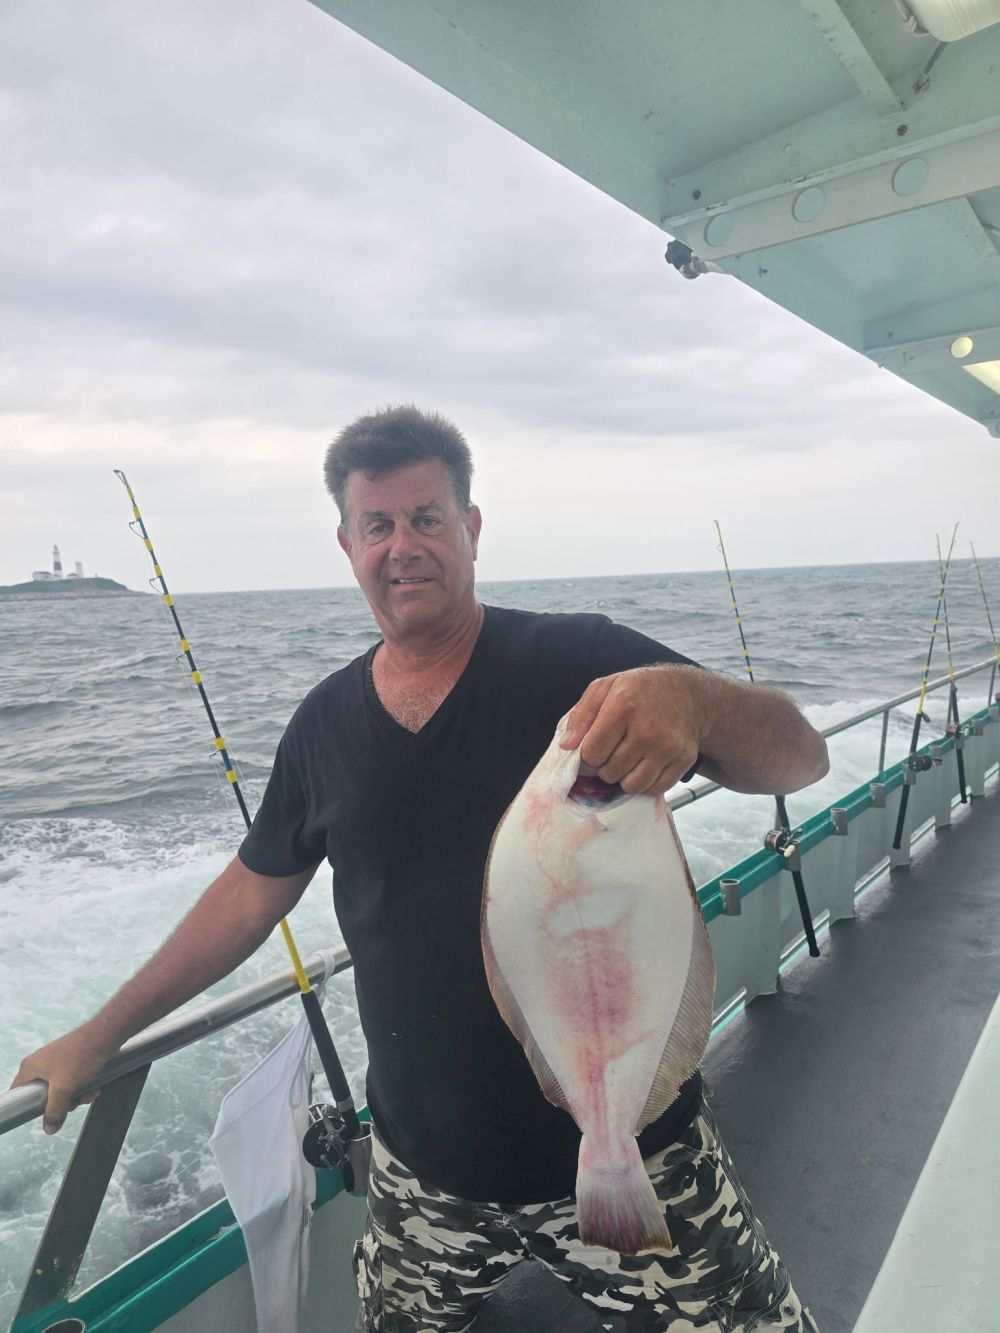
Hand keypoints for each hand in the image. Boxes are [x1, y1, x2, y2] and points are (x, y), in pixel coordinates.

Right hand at [10, 1025, 118, 1133]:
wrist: (106, 1036)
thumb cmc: (81, 1058)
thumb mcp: (64, 1089)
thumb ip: (54, 1111)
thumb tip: (49, 1129)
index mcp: (30, 1067)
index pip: (19, 1093)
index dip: (30, 1106)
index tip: (46, 1111)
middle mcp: (41, 1064)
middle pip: (44, 1095)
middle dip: (62, 1103)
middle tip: (75, 1101)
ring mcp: (57, 1062)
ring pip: (61, 1090)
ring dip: (76, 1096)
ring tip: (90, 1093)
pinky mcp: (71, 1061)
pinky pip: (72, 1081)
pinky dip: (83, 1087)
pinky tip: (95, 1088)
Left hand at [560, 666, 700, 795]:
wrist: (687, 692)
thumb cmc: (639, 690)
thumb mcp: (605, 687)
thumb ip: (581, 715)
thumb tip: (566, 746)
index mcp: (623, 706)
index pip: (591, 754)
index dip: (588, 754)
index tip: (595, 745)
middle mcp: (647, 729)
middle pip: (609, 773)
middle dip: (606, 766)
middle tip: (614, 750)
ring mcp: (668, 747)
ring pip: (631, 786)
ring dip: (624, 778)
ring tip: (628, 759)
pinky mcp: (684, 759)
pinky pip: (654, 789)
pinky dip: (646, 783)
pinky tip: (646, 764)